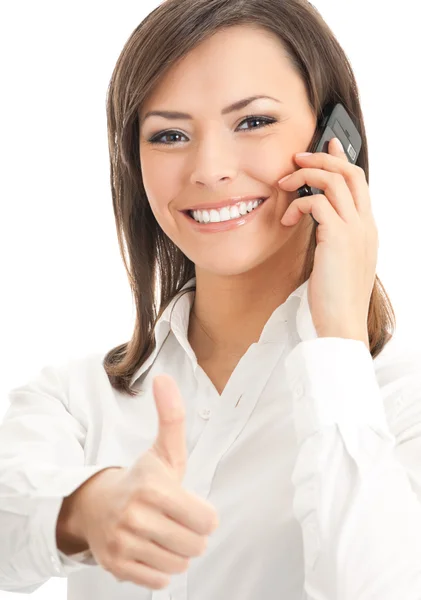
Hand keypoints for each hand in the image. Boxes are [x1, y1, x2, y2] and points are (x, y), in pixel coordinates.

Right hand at [75, 374, 218, 589]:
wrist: (96, 505)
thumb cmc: (141, 478)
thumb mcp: (163, 449)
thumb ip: (171, 416)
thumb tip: (164, 377)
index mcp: (153, 486)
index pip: (207, 521)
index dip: (204, 515)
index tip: (191, 506)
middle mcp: (135, 516)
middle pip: (195, 546)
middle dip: (192, 535)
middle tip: (175, 520)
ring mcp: (123, 543)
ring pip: (178, 565)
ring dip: (177, 552)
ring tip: (163, 533)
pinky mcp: (116, 566)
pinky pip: (159, 581)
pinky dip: (160, 568)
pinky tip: (150, 548)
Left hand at [278, 137, 377, 348]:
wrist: (341, 323)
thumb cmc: (335, 298)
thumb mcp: (337, 262)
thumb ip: (334, 238)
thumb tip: (317, 223)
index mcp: (366, 229)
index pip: (358, 183)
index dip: (342, 159)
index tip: (327, 145)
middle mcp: (365, 225)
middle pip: (349, 172)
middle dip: (322, 158)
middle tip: (297, 158)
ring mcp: (355, 230)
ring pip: (334, 180)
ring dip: (304, 176)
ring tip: (284, 184)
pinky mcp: (338, 238)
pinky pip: (316, 203)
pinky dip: (298, 205)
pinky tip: (287, 219)